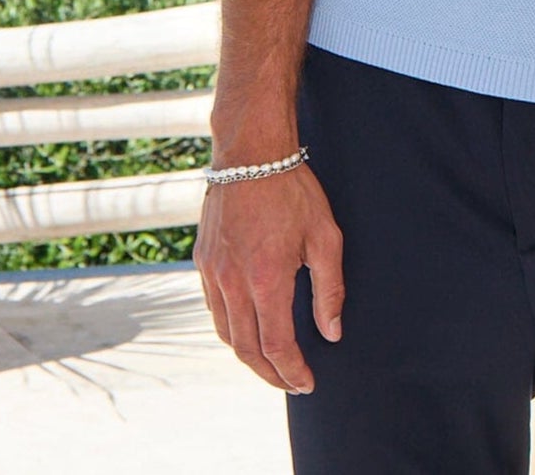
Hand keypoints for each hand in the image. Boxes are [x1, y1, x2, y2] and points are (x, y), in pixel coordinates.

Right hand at [194, 160, 344, 392]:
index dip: (292, 372)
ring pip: (225, 333)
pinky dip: (230, 328)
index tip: (307, 382)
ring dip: (247, 355)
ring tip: (270, 363)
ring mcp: (213, 272)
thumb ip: (329, 289)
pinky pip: (213, 308)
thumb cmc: (293, 191)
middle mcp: (233, 282)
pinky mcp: (202, 261)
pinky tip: (247, 327)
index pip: (277, 346)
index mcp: (266, 279)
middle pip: (246, 349)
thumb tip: (332, 331)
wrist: (250, 152)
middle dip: (270, 374)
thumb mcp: (325, 236)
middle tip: (290, 383)